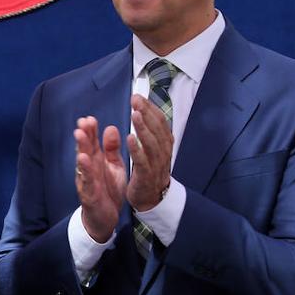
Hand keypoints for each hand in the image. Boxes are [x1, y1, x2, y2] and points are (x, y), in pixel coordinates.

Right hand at [73, 116, 126, 242]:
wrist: (106, 217)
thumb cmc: (108, 189)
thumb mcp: (114, 166)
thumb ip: (112, 149)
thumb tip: (111, 128)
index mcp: (96, 161)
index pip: (92, 142)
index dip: (91, 130)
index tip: (89, 118)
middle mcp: (89, 168)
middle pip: (85, 149)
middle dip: (84, 135)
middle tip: (83, 121)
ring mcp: (87, 180)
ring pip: (83, 162)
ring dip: (80, 148)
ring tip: (79, 134)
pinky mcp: (89, 193)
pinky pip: (87, 180)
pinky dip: (85, 169)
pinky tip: (84, 159)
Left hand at [125, 94, 173, 211]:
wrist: (152, 198)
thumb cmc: (150, 170)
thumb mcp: (152, 148)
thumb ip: (149, 131)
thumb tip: (143, 109)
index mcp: (164, 144)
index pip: (159, 122)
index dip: (150, 108)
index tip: (138, 96)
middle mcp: (163, 152)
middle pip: (157, 129)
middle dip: (146, 113)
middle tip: (135, 99)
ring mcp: (156, 165)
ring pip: (152, 144)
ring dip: (143, 128)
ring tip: (134, 115)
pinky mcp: (146, 176)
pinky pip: (142, 162)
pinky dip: (137, 150)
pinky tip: (129, 138)